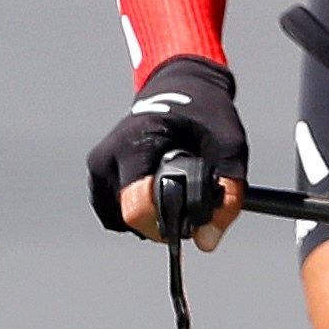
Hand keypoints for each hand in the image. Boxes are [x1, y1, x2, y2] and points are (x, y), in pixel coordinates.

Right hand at [90, 54, 244, 249]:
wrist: (179, 85)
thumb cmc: (206, 112)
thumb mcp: (230, 147)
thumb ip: (227, 195)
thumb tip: (207, 242)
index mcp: (135, 143)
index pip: (135, 206)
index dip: (165, 224)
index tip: (189, 217)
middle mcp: (107, 156)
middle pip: (129, 219)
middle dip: (162, 221)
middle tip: (188, 197)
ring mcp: (98, 166)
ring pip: (120, 220)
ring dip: (149, 218)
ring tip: (172, 189)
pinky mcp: (98, 175)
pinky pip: (113, 214)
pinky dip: (136, 213)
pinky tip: (157, 194)